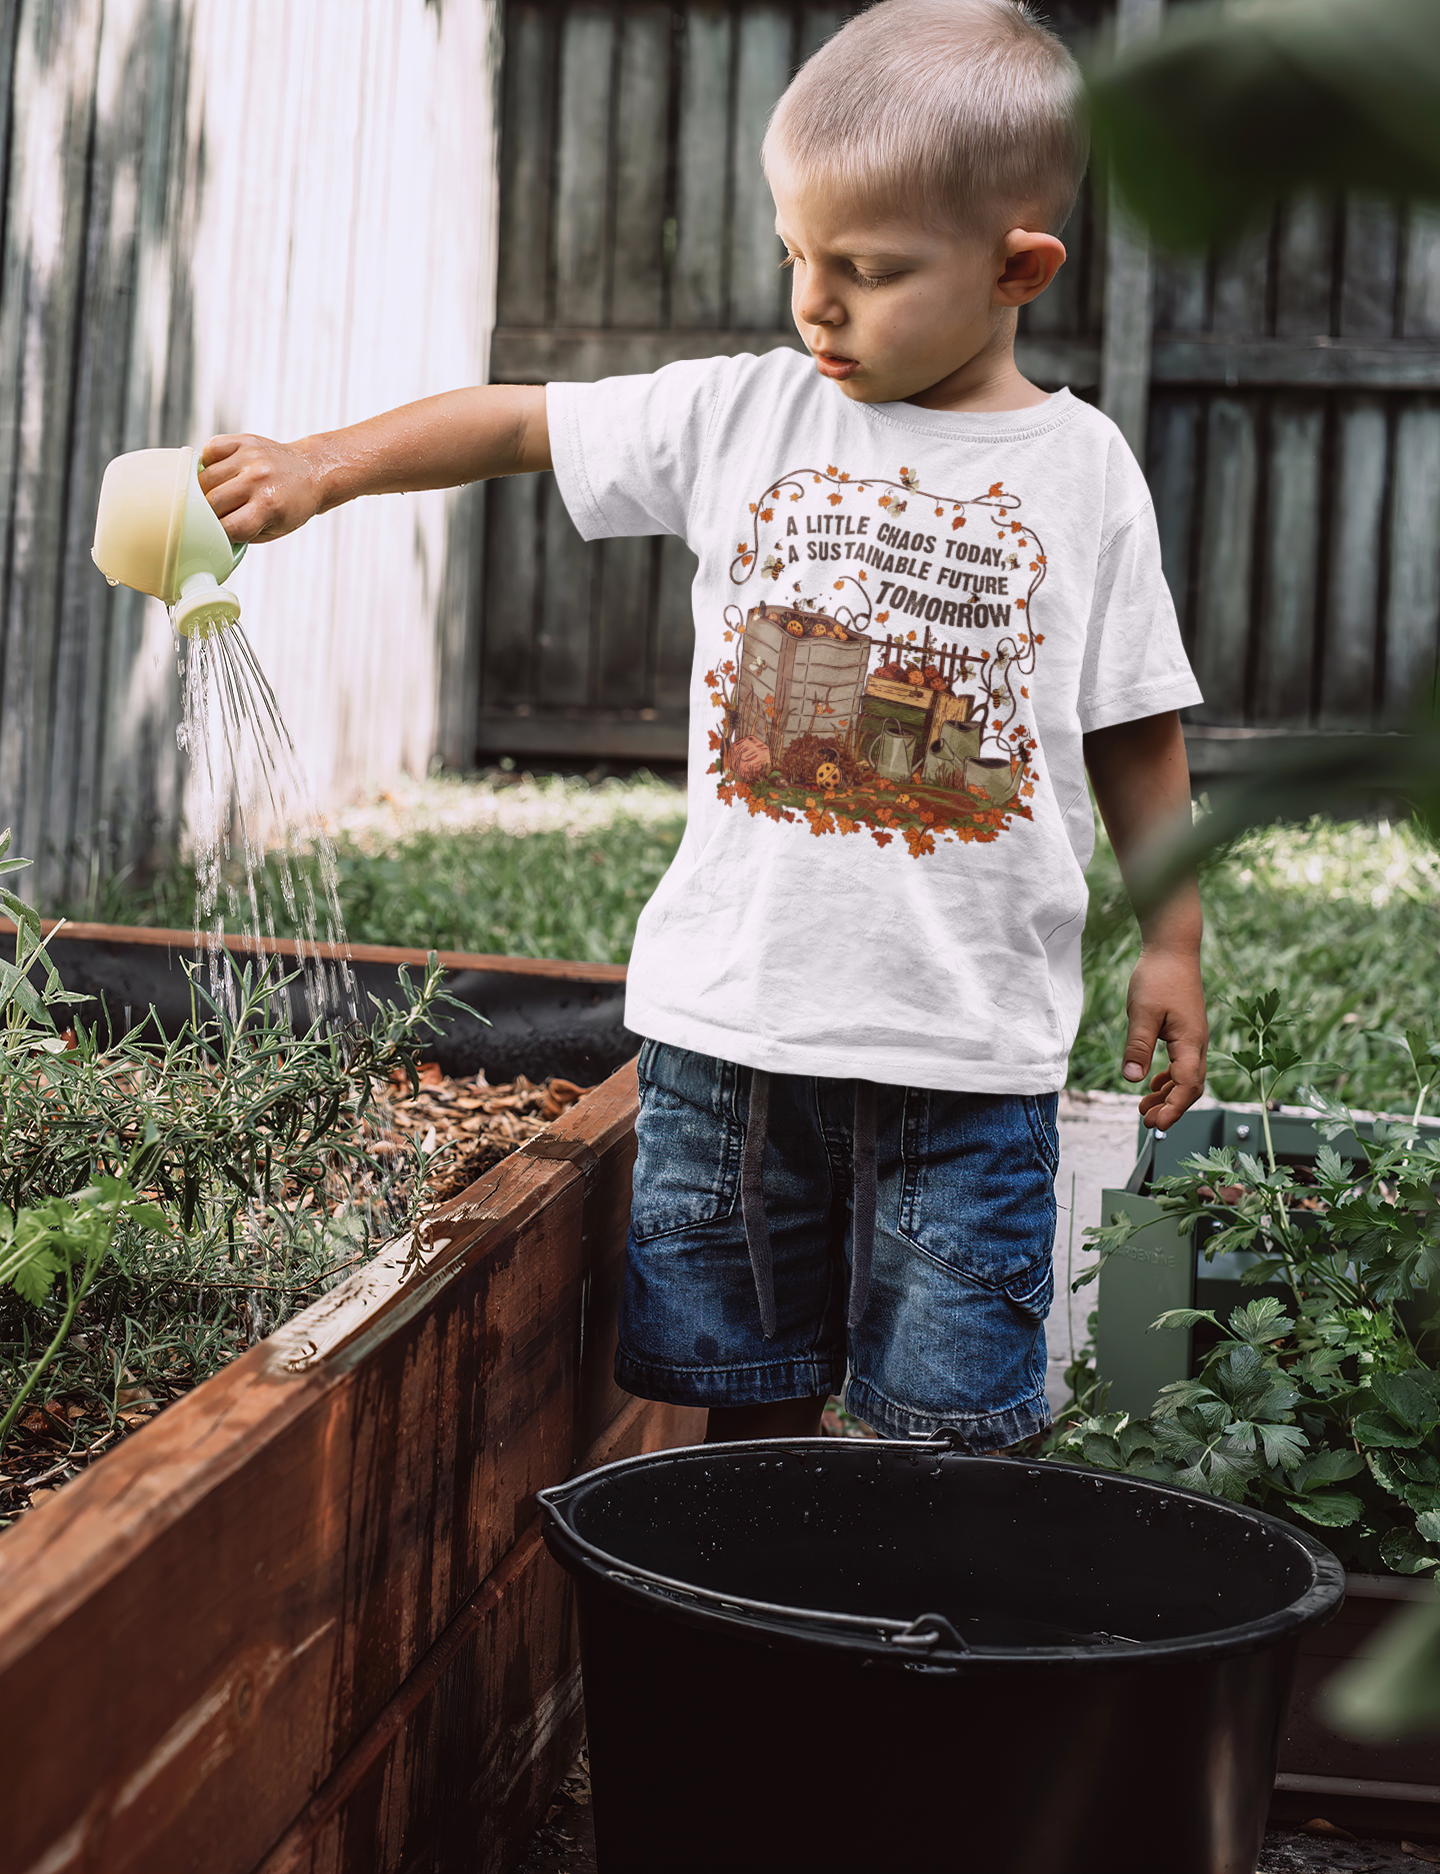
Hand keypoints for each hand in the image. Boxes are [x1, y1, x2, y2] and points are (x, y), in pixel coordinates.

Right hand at [197, 433, 324, 544]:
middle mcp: (258, 479)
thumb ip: (242, 533)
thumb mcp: (274, 530)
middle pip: (211, 503)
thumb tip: (208, 533)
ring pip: (205, 478)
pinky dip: (209, 463)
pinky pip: (210, 450)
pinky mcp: (243, 441)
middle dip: (209, 514)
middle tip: (215, 516)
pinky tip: (220, 472)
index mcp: (269, 506)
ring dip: (204, 490)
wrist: (313, 471)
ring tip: (217, 495)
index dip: (219, 534)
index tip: (219, 534)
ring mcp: (249, 457)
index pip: (227, 527)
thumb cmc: (292, 505)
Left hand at [1122, 945, 1207, 1131]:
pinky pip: (1182, 1064)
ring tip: (1144, 1108)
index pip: (1187, 1086)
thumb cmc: (1159, 977)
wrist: (1173, 950)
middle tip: (1146, 1121)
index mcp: (1190, 1042)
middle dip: (1170, 1107)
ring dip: (1168, 1095)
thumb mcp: (1142, 1013)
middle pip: (1190, 1087)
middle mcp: (1197, 1044)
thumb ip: (1138, 1047)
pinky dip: (1169, 1079)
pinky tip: (1153, 1084)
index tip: (1156, 1124)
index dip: (1173, 1108)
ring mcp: (1193, 1038)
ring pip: (1186, 1077)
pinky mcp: (1186, 1032)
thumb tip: (1132, 1079)